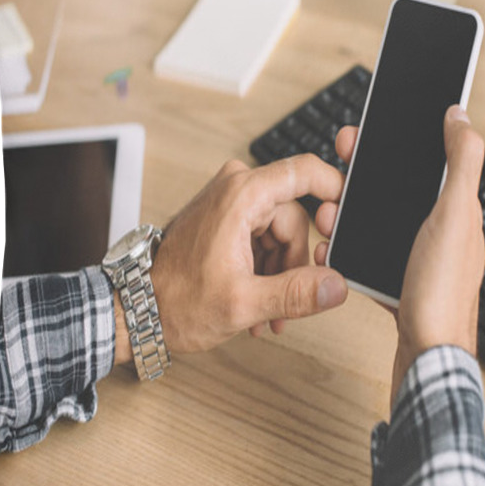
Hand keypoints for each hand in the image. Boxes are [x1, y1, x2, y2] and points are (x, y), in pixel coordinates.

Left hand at [116, 154, 348, 359]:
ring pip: (282, 234)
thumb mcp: (243, 303)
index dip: (334, 192)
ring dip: (280, 275)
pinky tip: (257, 304)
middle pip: (296, 218)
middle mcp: (235, 189)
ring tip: (266, 313)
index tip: (346, 221)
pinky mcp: (225, 219)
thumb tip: (335, 286)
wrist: (137, 310)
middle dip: (295, 265)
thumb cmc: (175, 301)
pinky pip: (263, 239)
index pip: (305, 172)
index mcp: (241, 196)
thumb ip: (296, 293)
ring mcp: (229, 203)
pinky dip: (265, 271)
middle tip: (287, 304)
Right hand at [314, 105, 484, 405]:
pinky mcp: (397, 280)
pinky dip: (345, 250)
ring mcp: (415, 256)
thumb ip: (460, 163)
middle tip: (331, 178)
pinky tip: (330, 250)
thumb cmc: (441, 291)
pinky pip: (364, 255)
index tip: (360, 136)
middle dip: (357, 181)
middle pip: (392, 190)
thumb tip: (460, 116)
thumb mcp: (454, 216)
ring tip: (325, 217)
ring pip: (373, 223)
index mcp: (455, 209)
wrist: (426, 358)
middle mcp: (437, 230)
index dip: (392, 144)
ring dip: (345, 216)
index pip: (424, 161)